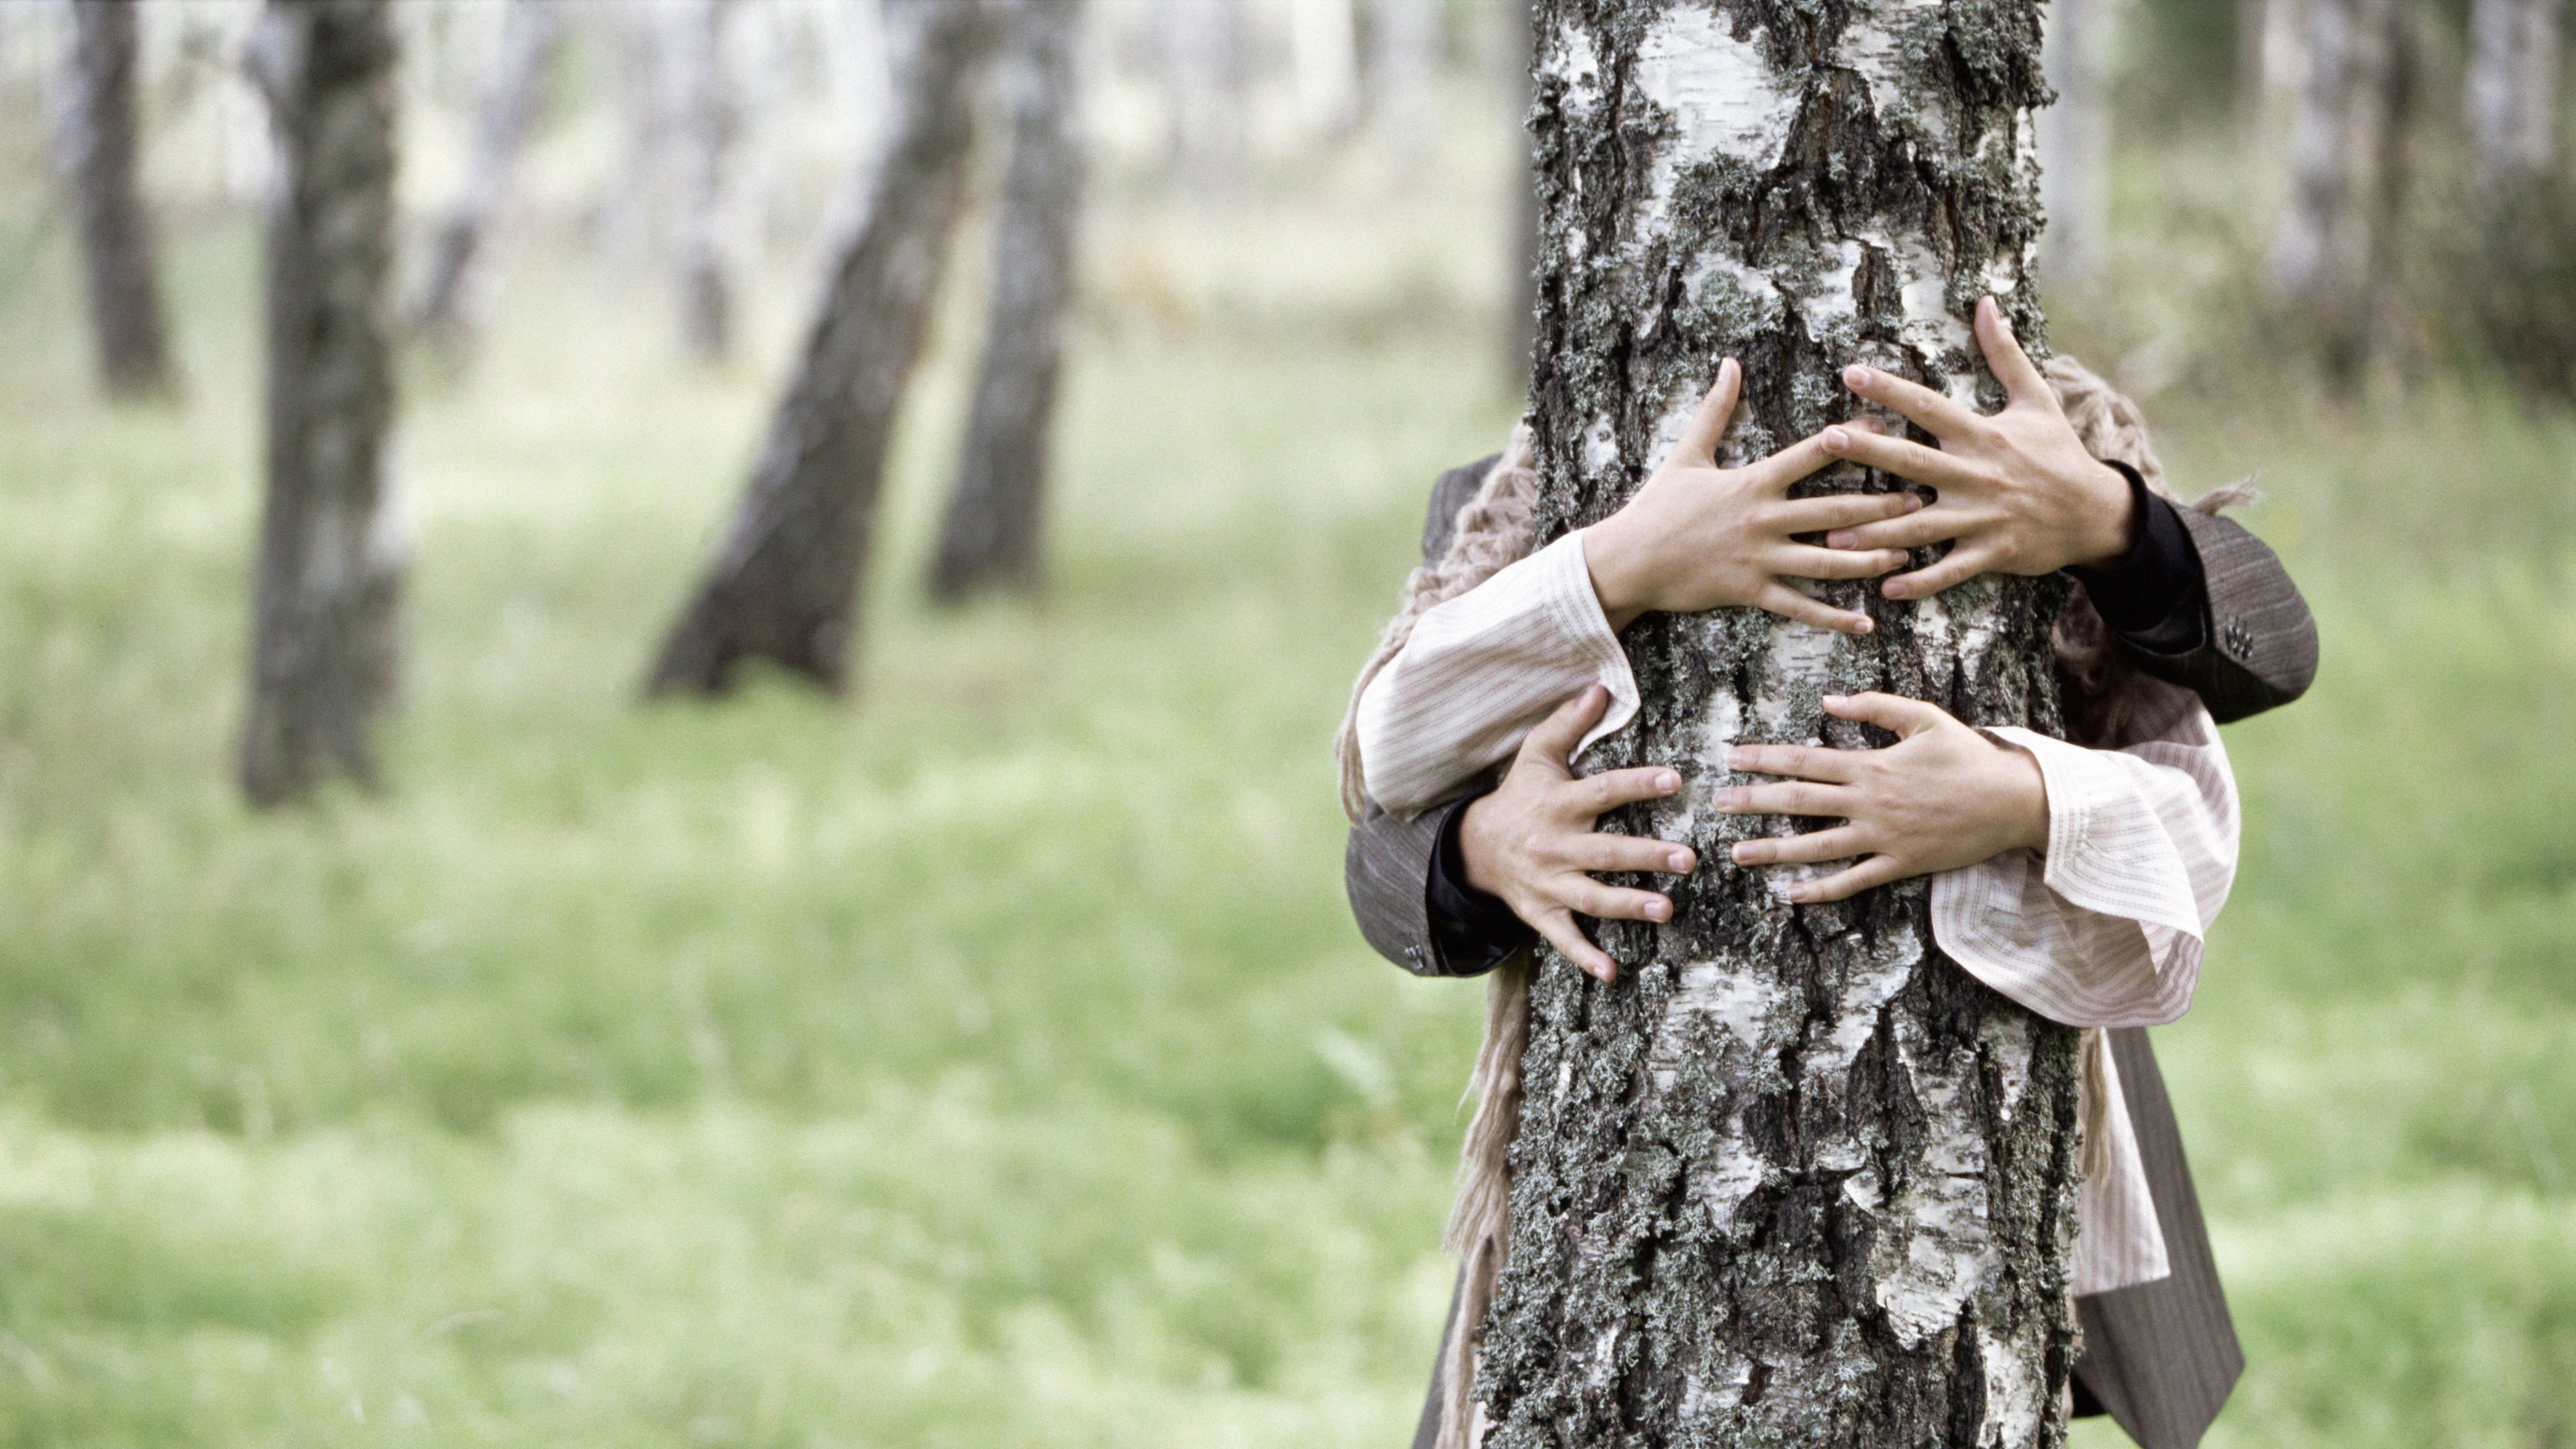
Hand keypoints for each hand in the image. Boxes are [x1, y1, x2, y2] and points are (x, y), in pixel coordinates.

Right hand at [1458, 686, 1697, 981]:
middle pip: (1606, 851)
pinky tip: (1612, 973)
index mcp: (1558, 804)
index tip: (1674, 779)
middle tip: (1688, 858)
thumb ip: (1568, 723)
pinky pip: (1564, 939)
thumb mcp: (1536, 756)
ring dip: (1628, 904)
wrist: (1474, 847)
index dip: (1637, 784)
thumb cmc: (1519, 796)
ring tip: (1666, 909)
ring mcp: (1548, 883)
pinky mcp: (1542, 913)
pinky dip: (1586, 957)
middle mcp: (1555, 845)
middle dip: (1646, 856)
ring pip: (1592, 897)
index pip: (1602, 791)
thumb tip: (1601, 687)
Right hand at [1582, 358, 1919, 634]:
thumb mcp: (1687, 453)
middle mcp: (1763, 519)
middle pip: (1833, 509)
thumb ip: (1715, 409)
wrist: (1628, 559)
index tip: (1887, 430)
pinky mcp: (1750, 591)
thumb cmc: (1657, 506)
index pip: (1811, 455)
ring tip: (1904, 555)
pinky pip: (1799, 607)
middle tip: (1920, 499)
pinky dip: (1833, 617)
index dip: (1852, 440)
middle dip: (1880, 505)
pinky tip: (1866, 623)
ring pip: (1825, 560)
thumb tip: (1730, 364)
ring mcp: (1759, 558)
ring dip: (1868, 558)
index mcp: (1753, 481)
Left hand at [1712, 692, 2047, 904]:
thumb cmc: (1968, 755)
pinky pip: (1853, 881)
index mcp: (1871, 765)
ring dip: (1774, 850)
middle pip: (1799, 801)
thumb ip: (1875, 706)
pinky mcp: (1899, 865)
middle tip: (1718, 805)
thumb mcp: (1925, 716)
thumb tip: (1827, 699)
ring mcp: (1882, 837)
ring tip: (1738, 853)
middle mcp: (1869, 803)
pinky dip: (1822, 890)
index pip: (1804, 760)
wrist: (2013, 800)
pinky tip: (1791, 894)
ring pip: (1816, 846)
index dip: (1763, 759)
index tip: (1731, 758)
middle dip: (1753, 802)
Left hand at [1819, 296, 2136, 598]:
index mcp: (1982, 435)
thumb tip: (1986, 304)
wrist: (2095, 511)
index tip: (1851, 372)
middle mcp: (1977, 475)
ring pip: (1922, 526)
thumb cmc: (2057, 453)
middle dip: (1869, 451)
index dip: (1890, 389)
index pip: (1929, 406)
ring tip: (1831, 538)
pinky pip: (1950, 571)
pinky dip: (1920, 582)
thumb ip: (2004, 354)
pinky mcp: (1991, 552)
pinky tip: (1885, 588)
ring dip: (1877, 533)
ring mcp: (1982, 517)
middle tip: (1825, 440)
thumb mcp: (2037, 399)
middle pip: (1914, 462)